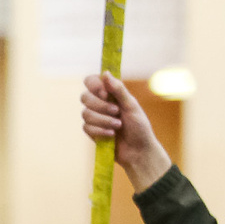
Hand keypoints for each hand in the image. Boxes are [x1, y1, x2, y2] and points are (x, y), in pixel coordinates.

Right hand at [81, 72, 168, 190]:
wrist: (138, 150)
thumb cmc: (139, 127)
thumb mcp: (131, 106)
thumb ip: (118, 90)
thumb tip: (105, 73)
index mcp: (111, 93)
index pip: (91, 81)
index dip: (94, 86)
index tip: (105, 93)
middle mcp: (100, 103)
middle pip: (85, 97)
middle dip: (100, 106)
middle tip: (116, 111)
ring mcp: (95, 118)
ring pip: (85, 113)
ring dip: (103, 120)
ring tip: (118, 126)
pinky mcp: (92, 131)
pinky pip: (86, 127)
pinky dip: (100, 131)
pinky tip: (111, 135)